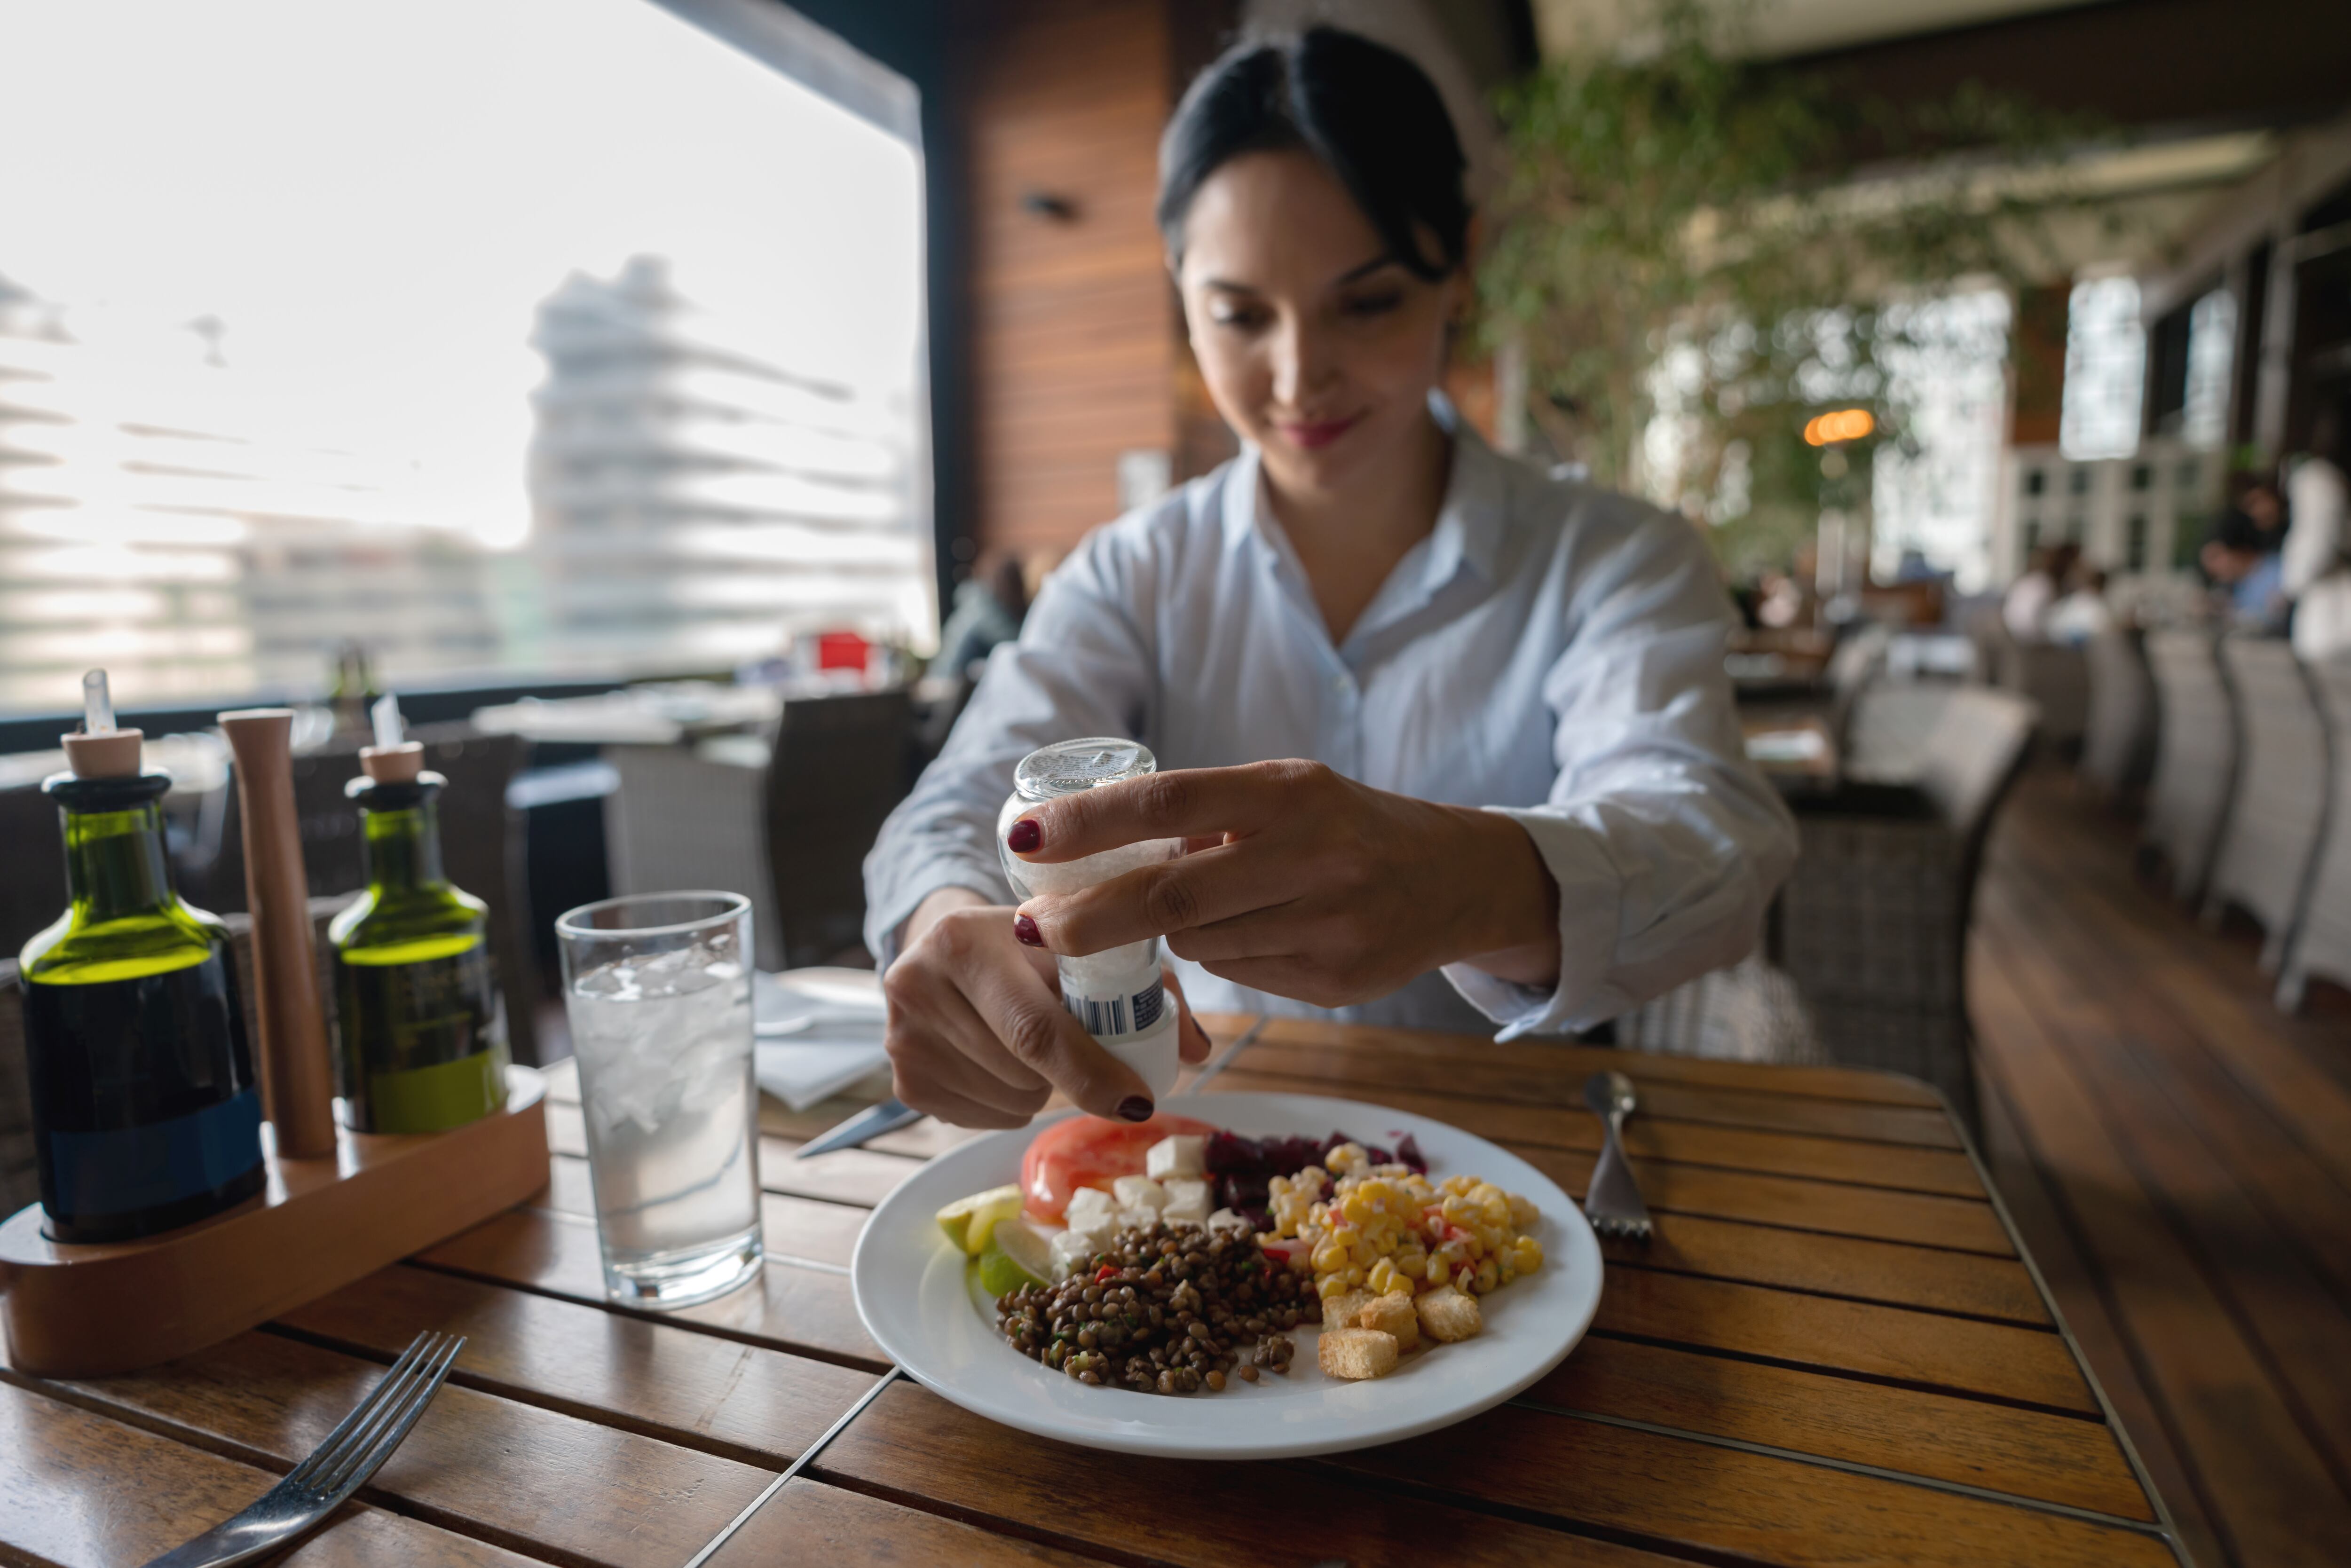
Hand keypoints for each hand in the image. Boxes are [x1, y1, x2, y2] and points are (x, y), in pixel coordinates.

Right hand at [880, 887, 1213, 1127]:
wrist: (948, 943)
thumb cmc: (1033, 946)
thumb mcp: (1082, 947)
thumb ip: (1146, 990)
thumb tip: (1196, 1051)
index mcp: (964, 938)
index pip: (1035, 1026)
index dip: (1092, 1071)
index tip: (1138, 1100)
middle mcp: (917, 983)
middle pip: (1024, 1070)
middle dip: (1070, 1074)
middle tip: (1081, 1046)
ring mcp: (901, 1037)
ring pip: (1008, 1100)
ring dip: (1040, 1086)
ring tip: (1029, 1040)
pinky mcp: (902, 1081)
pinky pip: (984, 1119)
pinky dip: (1010, 1102)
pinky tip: (1002, 1059)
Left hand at [1005, 759, 1560, 1007]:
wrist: (1454, 878)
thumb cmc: (1343, 827)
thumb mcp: (1286, 794)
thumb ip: (1207, 816)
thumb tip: (1099, 846)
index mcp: (1288, 792)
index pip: (1169, 800)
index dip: (1090, 823)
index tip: (1023, 838)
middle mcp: (1312, 854)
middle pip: (1172, 894)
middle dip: (1089, 918)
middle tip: (1031, 930)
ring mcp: (1329, 922)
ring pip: (1202, 943)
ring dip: (1171, 936)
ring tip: (1196, 912)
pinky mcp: (1337, 979)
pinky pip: (1243, 974)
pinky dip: (1224, 956)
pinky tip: (1256, 934)